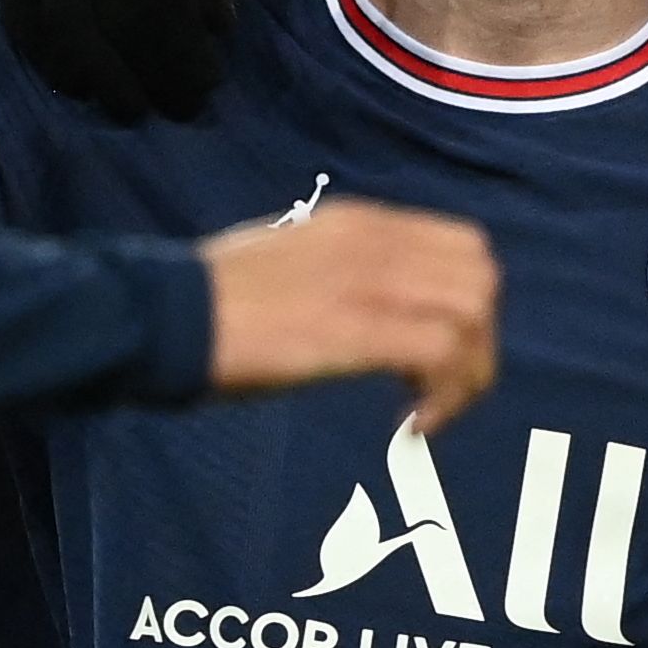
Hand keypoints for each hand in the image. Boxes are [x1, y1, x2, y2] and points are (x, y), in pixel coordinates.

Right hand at [0, 0, 241, 122]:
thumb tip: (216, 27)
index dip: (186, 47)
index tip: (207, 85)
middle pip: (118, 15)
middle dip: (154, 71)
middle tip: (180, 108)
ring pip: (71, 28)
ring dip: (105, 80)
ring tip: (135, 109)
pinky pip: (29, 32)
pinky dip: (59, 68)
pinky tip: (89, 90)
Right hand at [201, 199, 498, 433]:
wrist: (167, 313)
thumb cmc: (211, 299)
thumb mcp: (287, 257)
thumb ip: (336, 269)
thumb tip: (367, 305)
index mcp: (358, 221)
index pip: (461, 244)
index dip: (466, 303)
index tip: (436, 352)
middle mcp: (375, 241)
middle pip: (481, 278)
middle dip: (478, 340)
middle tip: (440, 388)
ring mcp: (369, 282)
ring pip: (472, 315)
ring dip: (465, 373)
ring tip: (427, 411)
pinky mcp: (357, 329)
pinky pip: (442, 355)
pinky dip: (444, 397)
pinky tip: (411, 426)